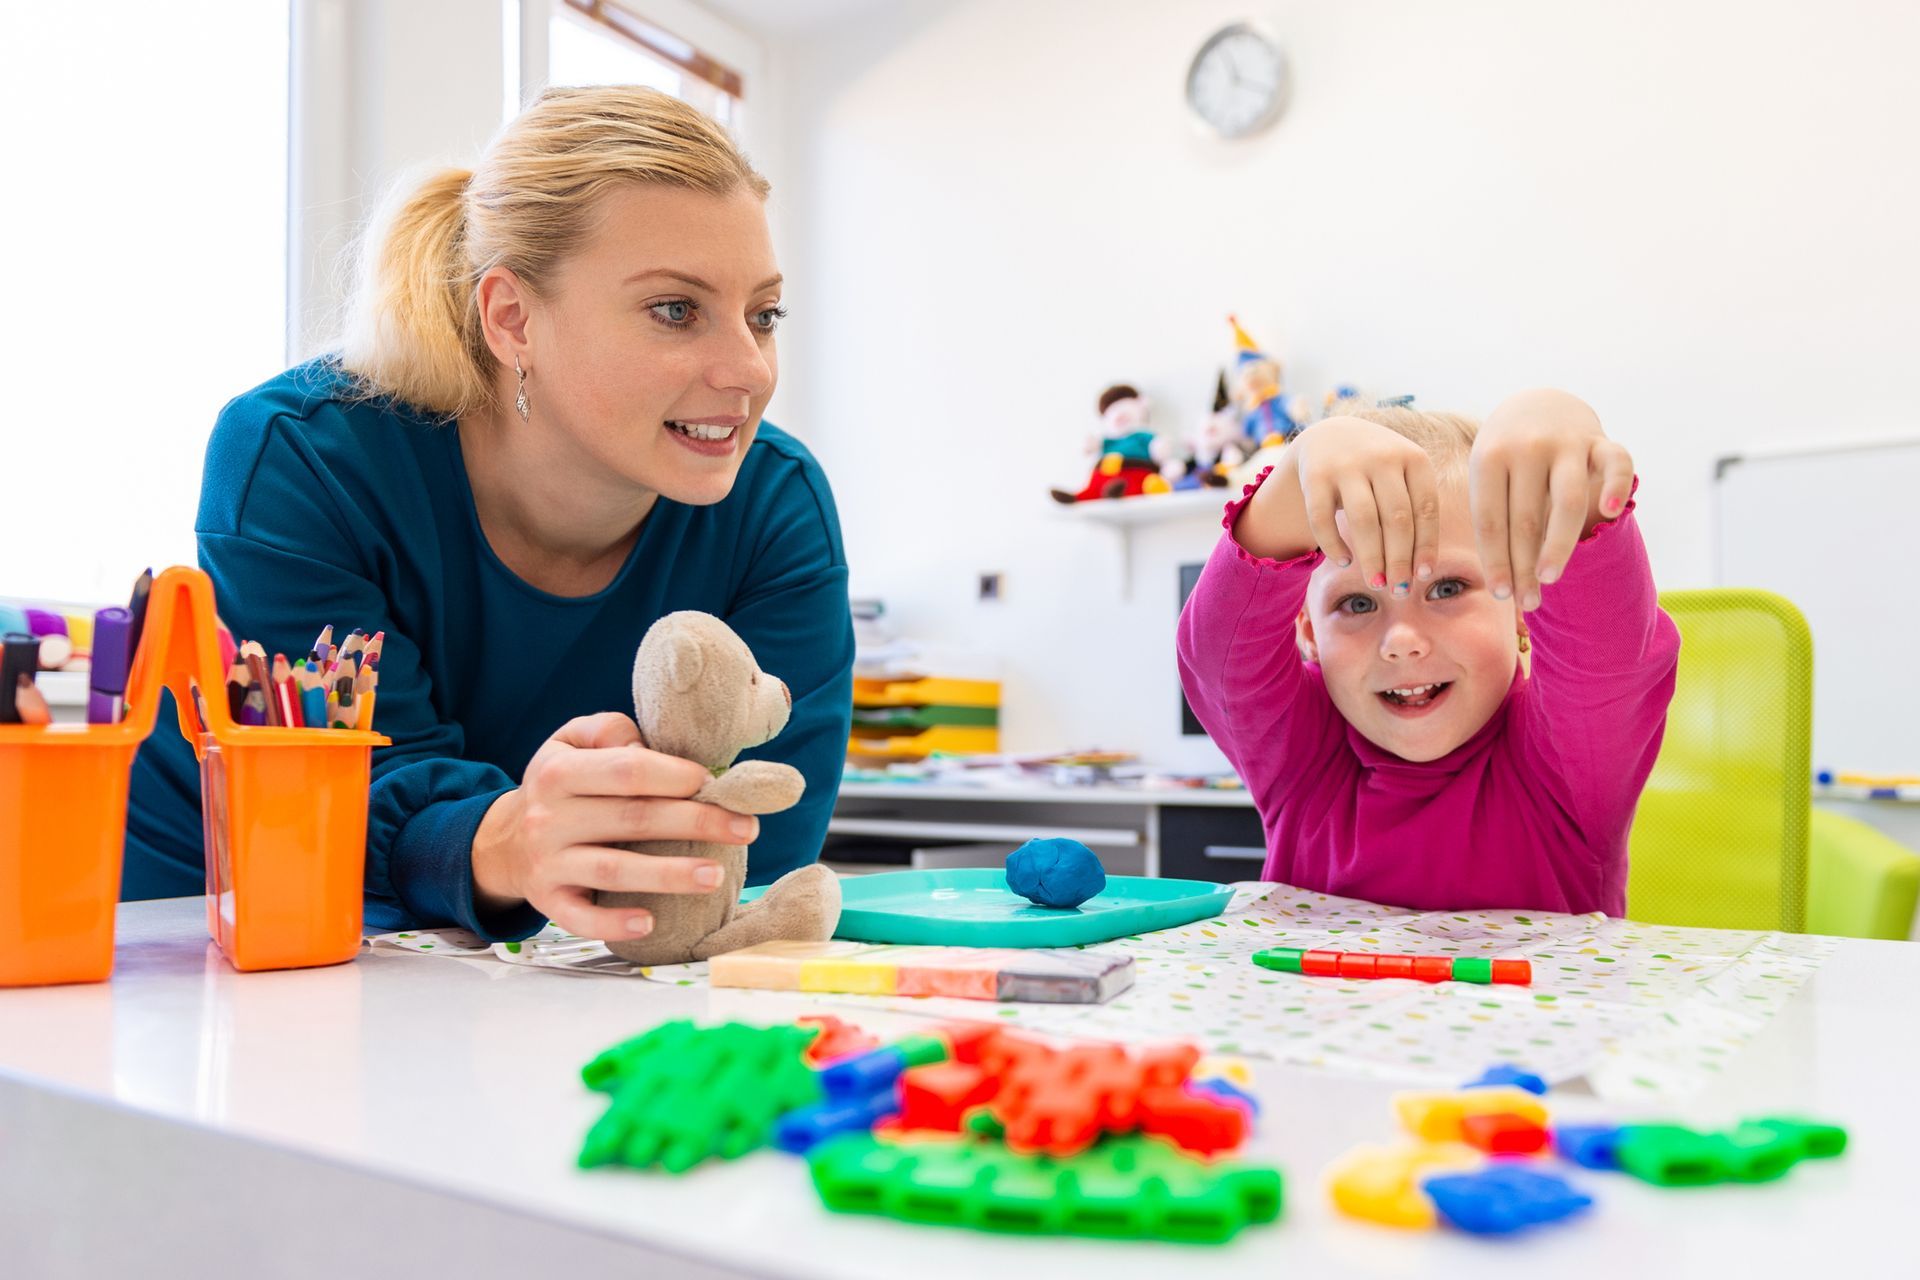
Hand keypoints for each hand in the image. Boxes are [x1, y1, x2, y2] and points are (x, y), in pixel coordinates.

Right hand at [470, 712, 759, 940]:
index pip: (628, 770)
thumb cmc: (560, 785)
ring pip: (613, 870)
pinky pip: (581, 918)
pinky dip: (614, 922)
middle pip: (632, 819)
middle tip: (745, 828)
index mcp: (559, 772)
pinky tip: (651, 921)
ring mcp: (548, 863)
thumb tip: (651, 750)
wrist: (504, 841)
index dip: (676, 776)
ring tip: (716, 876)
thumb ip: (611, 732)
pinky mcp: (549, 902)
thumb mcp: (571, 742)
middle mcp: (549, 818)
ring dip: (668, 874)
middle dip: (695, 822)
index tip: (716, 783)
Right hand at [1282, 415, 1441, 595]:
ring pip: (1363, 520)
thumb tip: (1422, 572)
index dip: (1426, 546)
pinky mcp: (1315, 475)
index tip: (1423, 576)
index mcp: (1413, 457)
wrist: (1330, 436)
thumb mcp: (1404, 476)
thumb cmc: (1378, 471)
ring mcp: (1346, 463)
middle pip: (1396, 519)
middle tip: (1399, 590)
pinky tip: (1345, 562)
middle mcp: (1381, 456)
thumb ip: (1417, 511)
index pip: (1425, 510)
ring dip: (1371, 558)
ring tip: (1376, 584)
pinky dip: (1334, 545)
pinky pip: (1323, 519)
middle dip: (1399, 560)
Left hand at [1469, 390, 1634, 610]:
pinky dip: (1616, 485)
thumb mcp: (1487, 478)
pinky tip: (1611, 512)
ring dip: (1558, 544)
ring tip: (1550, 578)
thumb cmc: (1506, 459)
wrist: (1537, 404)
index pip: (1491, 521)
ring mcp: (1566, 442)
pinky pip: (1616, 462)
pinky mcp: (1600, 439)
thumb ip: (1494, 519)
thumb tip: (1501, 585)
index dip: (1497, 561)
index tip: (1501, 595)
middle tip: (1526, 602)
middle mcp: (1527, 448)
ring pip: (1567, 500)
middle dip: (1525, 565)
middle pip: (1526, 518)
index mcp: (1490, 458)